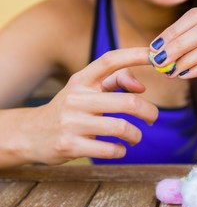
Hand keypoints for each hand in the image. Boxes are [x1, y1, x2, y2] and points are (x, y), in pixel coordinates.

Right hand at [18, 48, 157, 164]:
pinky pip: (109, 150)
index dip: (135, 55)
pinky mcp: (70, 146)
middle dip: (149, 112)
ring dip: (136, 135)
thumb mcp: (86, 89)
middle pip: (128, 102)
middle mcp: (76, 98)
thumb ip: (115, 81)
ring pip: (122, 128)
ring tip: (135, 137)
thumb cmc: (70, 109)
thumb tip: (142, 87)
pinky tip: (119, 149)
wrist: (30, 134)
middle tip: (152, 118)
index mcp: (81, 80)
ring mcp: (71, 123)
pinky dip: (121, 151)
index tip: (155, 55)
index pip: (110, 61)